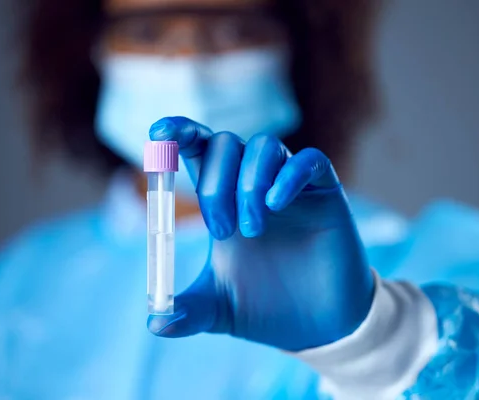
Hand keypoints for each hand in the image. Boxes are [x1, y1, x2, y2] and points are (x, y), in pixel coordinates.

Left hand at [147, 117, 373, 351]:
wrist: (317, 326)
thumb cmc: (265, 306)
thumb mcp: (217, 309)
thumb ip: (186, 311)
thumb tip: (153, 324)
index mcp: (223, 201)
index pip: (198, 149)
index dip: (178, 132)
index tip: (157, 134)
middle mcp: (253, 185)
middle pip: (224, 144)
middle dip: (215, 185)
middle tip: (222, 231)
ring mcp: (289, 186)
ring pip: (264, 146)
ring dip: (249, 184)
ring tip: (252, 230)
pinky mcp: (325, 192)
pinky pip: (310, 161)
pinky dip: (289, 175)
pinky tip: (275, 205)